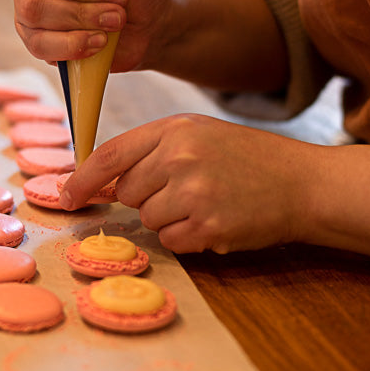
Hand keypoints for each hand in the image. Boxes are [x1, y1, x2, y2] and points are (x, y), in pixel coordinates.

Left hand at [59, 115, 312, 253]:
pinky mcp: (207, 225)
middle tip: (186, 190)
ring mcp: (193, 192)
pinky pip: (170, 241)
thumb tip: (101, 182)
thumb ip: (152, 152)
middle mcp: (179, 157)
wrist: (303, 183)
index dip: (82, 179)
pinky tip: (215, 221)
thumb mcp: (200, 136)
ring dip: (169, 219)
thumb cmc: (249, 159)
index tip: (66, 196)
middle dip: (146, 197)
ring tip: (206, 203)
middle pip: (126, 192)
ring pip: (147, 219)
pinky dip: (187, 238)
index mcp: (175, 129)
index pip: (110, 154)